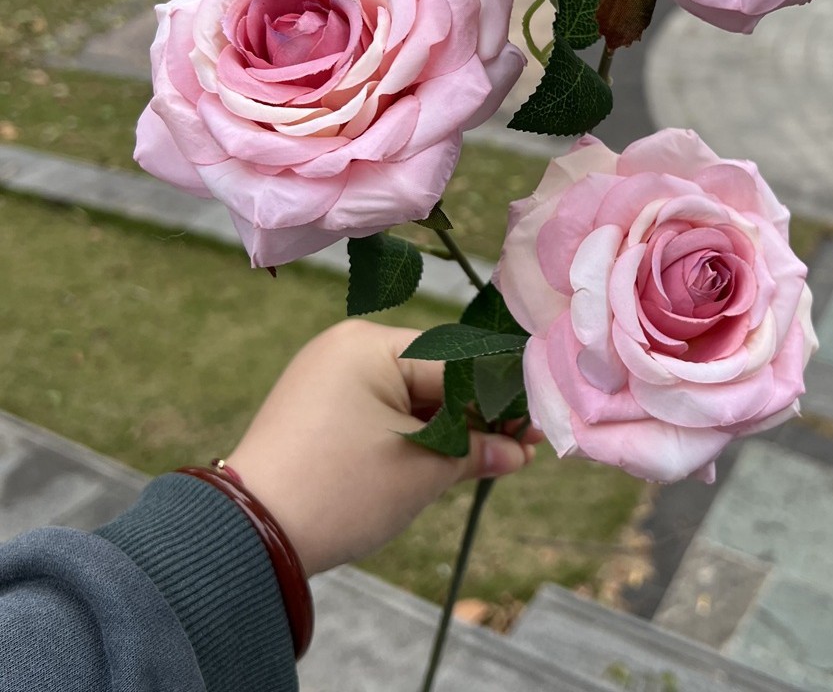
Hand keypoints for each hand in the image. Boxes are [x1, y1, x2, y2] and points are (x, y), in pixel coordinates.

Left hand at [227, 319, 538, 574]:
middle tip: (518, 447)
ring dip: (446, 425)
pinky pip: (379, 407)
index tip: (533, 427)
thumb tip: (518, 452)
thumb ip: (476, 449)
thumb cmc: (342, 491)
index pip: (455, 363)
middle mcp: (347, 347)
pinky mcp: (316, 406)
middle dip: (475, 414)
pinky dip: (411, 431)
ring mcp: (327, 375)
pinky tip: (443, 456)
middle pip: (433, 374)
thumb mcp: (421, 470)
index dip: (499, 399)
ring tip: (487, 458)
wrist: (248, 538)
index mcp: (371, 345)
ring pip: (408, 393)